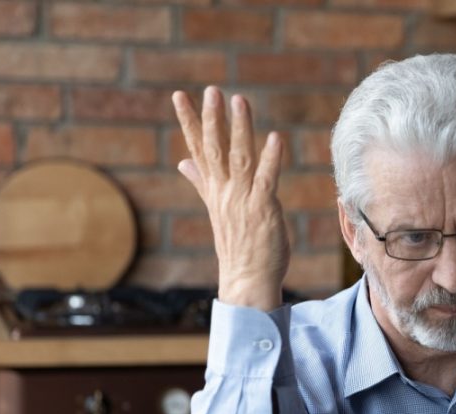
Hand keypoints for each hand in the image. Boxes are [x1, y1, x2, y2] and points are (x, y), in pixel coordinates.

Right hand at [172, 86, 288, 310]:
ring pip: (239, 158)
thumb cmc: (238, 246)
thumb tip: (183, 161)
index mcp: (214, 190)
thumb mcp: (217, 209)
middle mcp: (225, 192)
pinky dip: (271, 159)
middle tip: (210, 90)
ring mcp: (242, 200)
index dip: (189, 122)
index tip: (180, 96)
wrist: (246, 281)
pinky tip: (275, 138)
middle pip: (215, 149)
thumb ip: (201, 182)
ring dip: (239, 129)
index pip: (198, 149)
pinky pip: (266, 180)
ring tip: (239, 101)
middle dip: (211, 118)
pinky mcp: (263, 209)